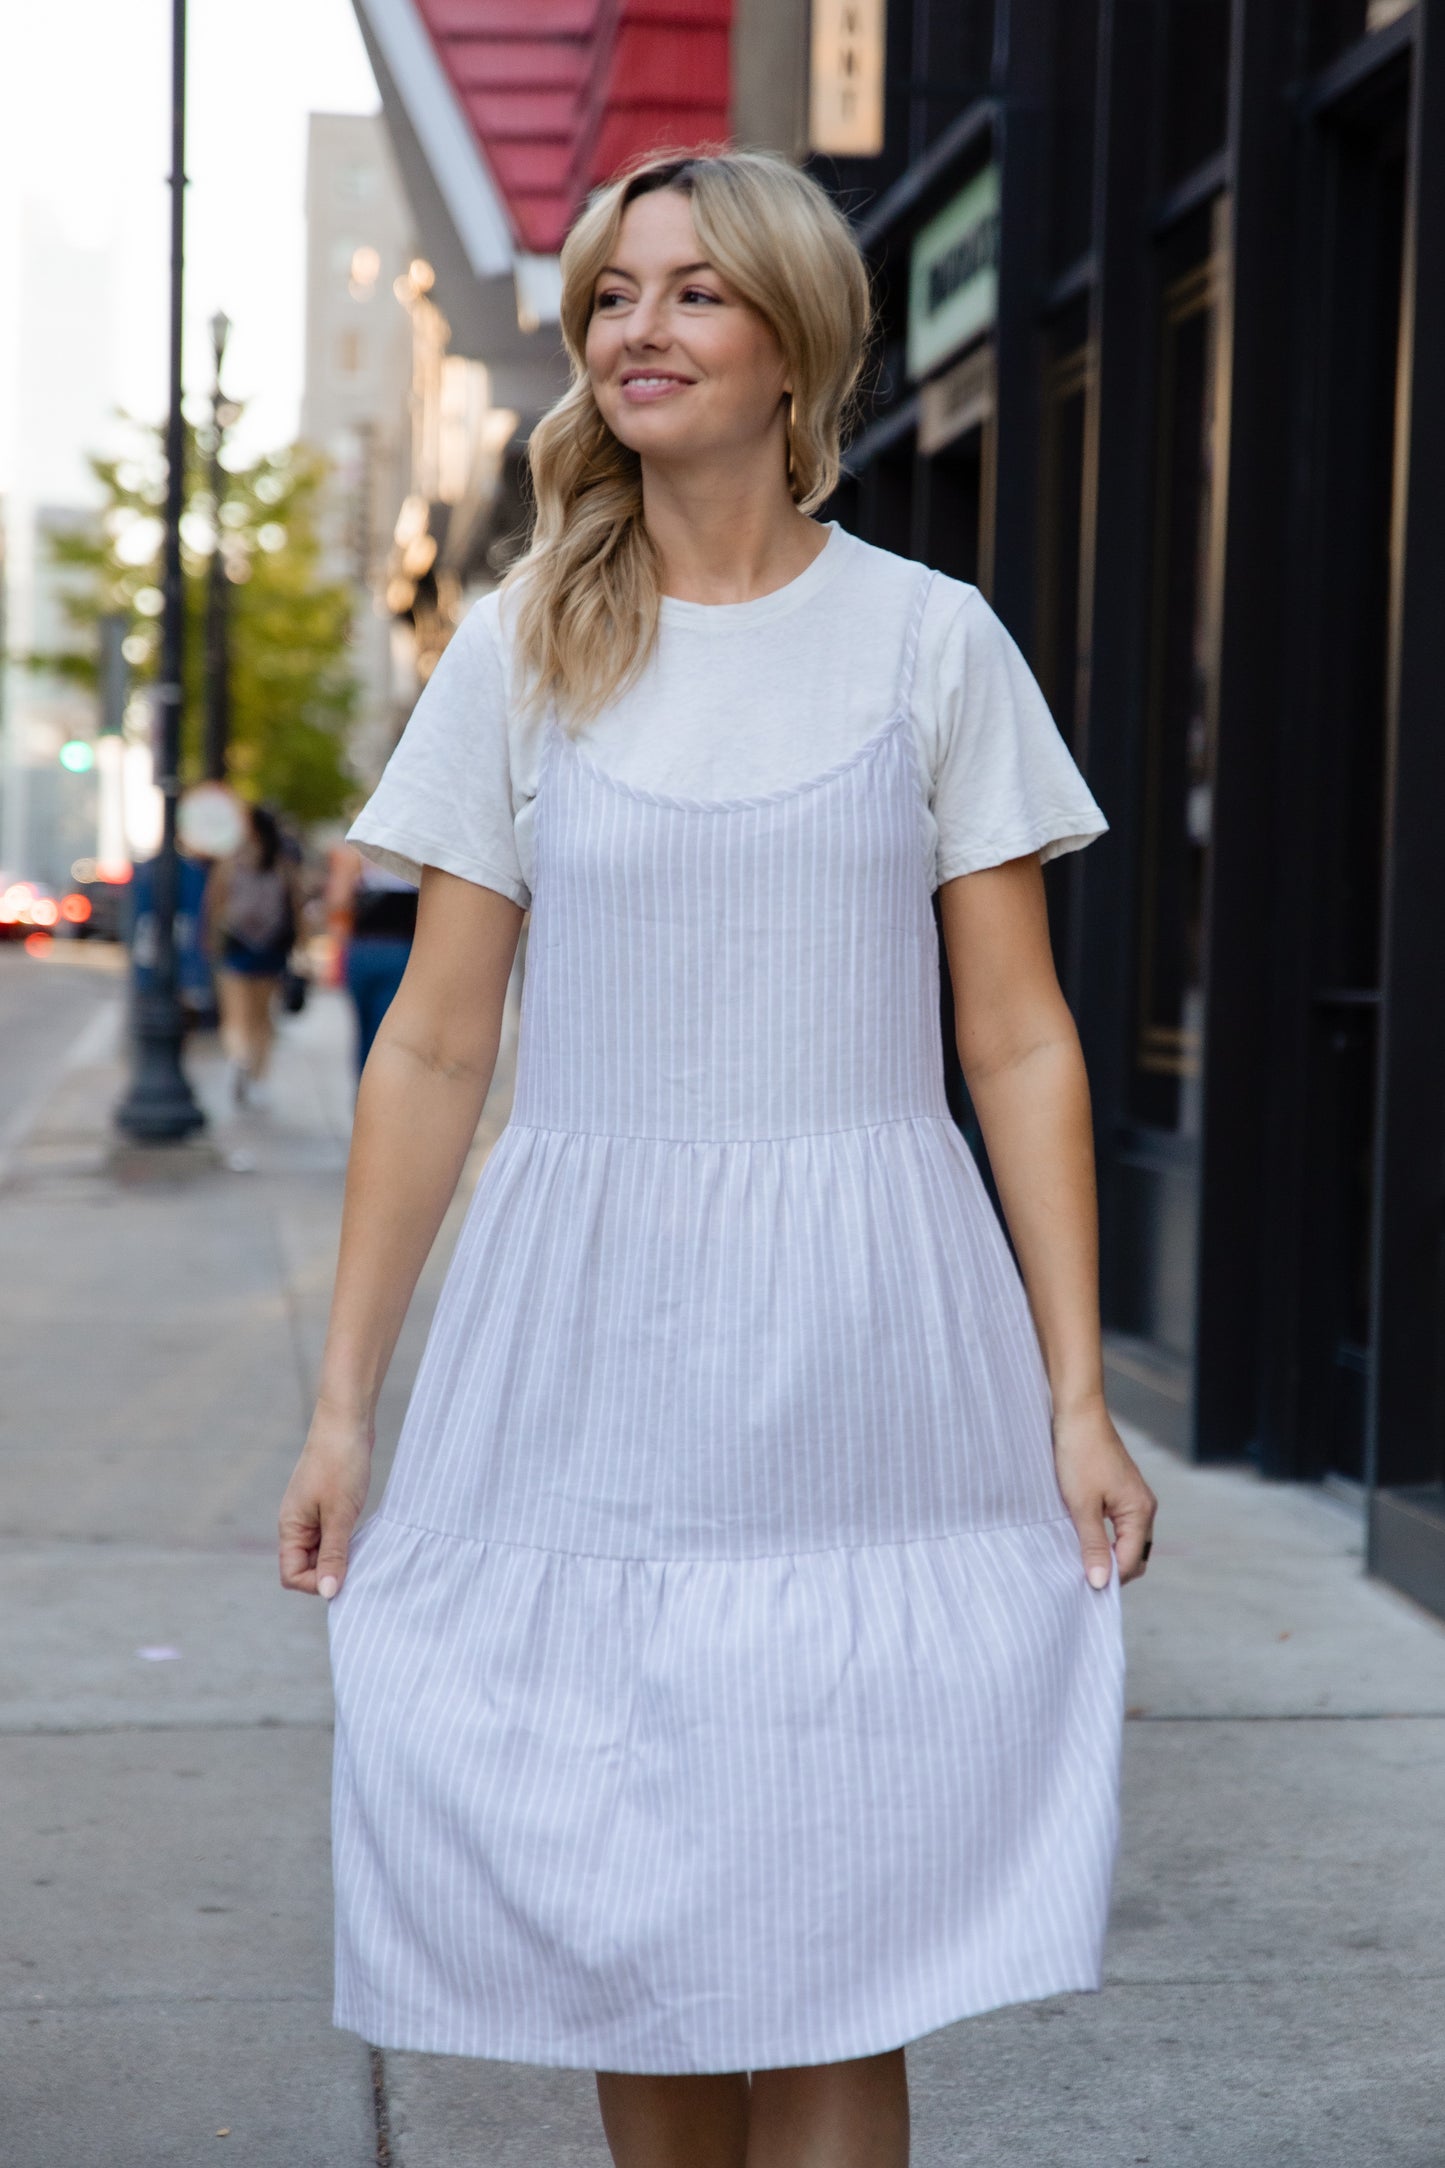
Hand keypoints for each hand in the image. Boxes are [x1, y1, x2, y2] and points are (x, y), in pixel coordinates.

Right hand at [278, 1397, 373, 1598]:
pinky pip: (332, 1534)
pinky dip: (346, 1539)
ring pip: (322, 1551)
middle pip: (306, 1566)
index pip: (292, 1575)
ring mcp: (311, 1513)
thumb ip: (333, 1554)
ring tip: (363, 1546)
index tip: (344, 1574)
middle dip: (330, 1571)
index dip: (316, 1583)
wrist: (347, 1420)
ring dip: (340, 1555)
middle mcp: (296, 1524)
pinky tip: (364, 1533)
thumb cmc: (340, 1463)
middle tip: (359, 1561)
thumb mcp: (339, 1514)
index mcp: (290, 1527)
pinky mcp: (327, 1504)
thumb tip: (329, 1593)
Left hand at [1051, 1394, 1156, 1589]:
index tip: (1082, 1586)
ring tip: (1078, 1555)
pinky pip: (1119, 1525)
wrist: (1078, 1415)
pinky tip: (1082, 1535)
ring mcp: (1135, 1499)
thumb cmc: (1080, 1456)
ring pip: (1126, 1540)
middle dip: (1111, 1567)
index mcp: (1141, 1513)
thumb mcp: (1082, 1506)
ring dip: (1107, 1551)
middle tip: (1079, 1572)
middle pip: (1133, 1554)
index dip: (1109, 1578)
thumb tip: (1101, 1583)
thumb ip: (1093, 1545)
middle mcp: (1145, 1508)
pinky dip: (1105, 1536)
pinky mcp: (1122, 1491)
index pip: (1132, 1562)